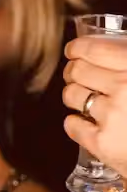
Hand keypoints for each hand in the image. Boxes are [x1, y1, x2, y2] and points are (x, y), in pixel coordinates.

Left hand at [63, 37, 126, 175]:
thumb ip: (126, 63)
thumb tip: (107, 49)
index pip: (92, 49)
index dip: (77, 48)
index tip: (74, 51)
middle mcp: (125, 88)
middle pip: (76, 70)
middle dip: (74, 72)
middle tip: (78, 76)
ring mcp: (113, 116)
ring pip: (70, 95)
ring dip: (75, 96)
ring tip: (89, 100)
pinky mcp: (104, 143)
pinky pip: (72, 124)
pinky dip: (77, 123)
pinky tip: (89, 123)